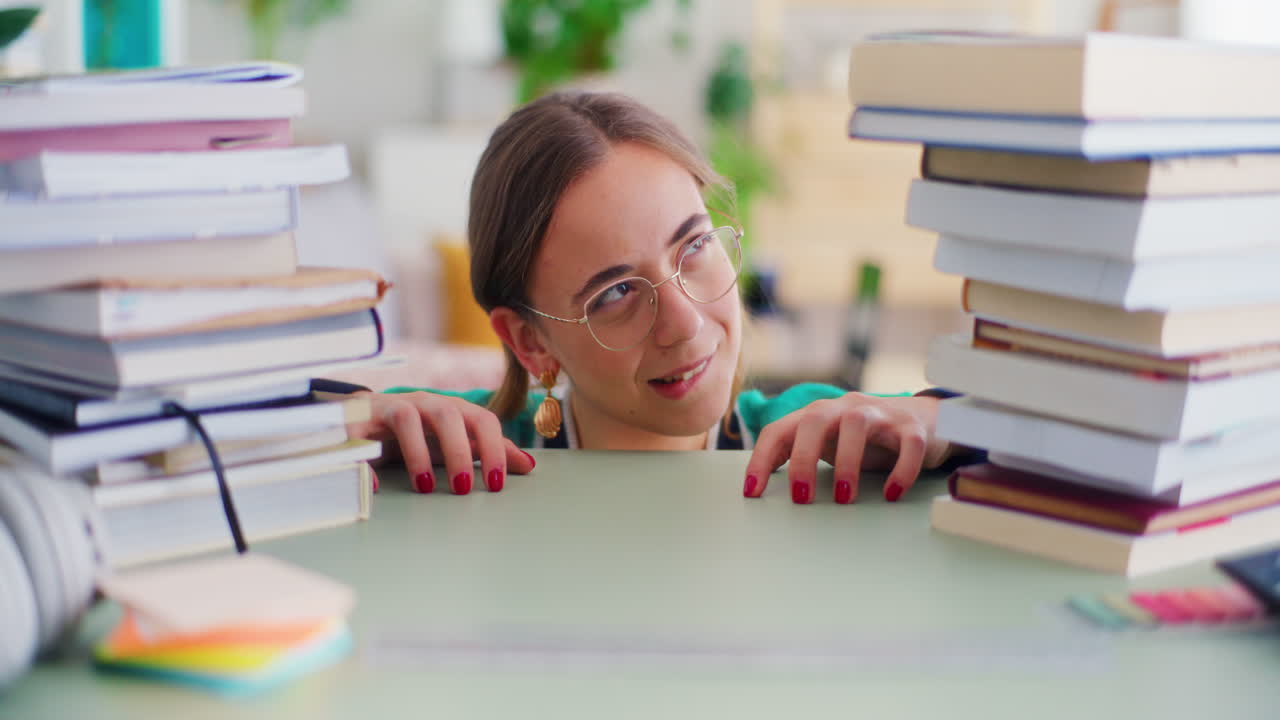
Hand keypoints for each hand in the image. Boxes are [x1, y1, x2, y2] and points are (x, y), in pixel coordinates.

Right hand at [346, 391, 535, 494]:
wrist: (357, 418)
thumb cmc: (413, 433)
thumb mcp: (452, 442)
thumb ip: (486, 451)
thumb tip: (529, 465)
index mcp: (449, 408)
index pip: (482, 419)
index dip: (493, 449)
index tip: (496, 485)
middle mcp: (420, 403)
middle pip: (447, 413)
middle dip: (458, 451)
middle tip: (463, 490)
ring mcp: (386, 407)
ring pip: (406, 418)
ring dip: (417, 453)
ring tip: (423, 487)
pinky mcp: (354, 420)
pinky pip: (359, 435)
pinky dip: (367, 459)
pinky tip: (377, 487)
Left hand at [742, 394, 949, 504]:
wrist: (924, 420)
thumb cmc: (865, 439)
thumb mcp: (828, 444)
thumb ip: (798, 454)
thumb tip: (761, 487)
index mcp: (817, 414)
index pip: (778, 430)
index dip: (761, 459)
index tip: (752, 493)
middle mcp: (844, 407)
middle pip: (814, 420)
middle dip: (803, 459)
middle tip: (801, 498)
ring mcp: (880, 414)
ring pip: (857, 425)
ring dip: (847, 463)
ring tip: (844, 499)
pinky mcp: (912, 427)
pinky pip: (908, 444)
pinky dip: (900, 469)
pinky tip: (891, 494)